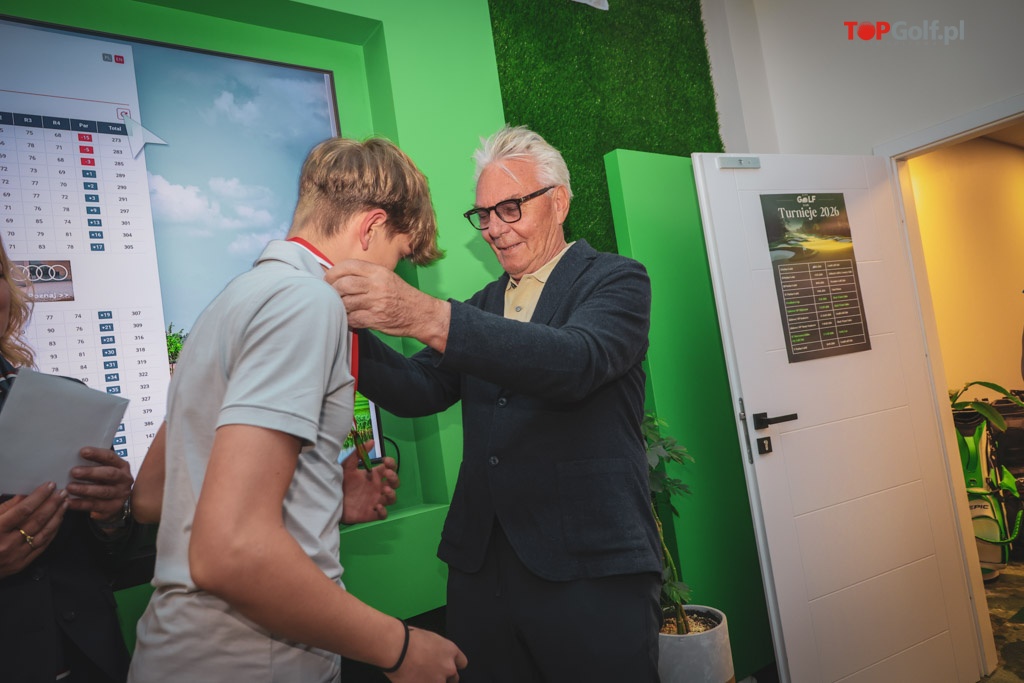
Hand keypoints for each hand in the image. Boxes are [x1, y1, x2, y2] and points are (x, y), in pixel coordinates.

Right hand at [0, 482, 66, 577]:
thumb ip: (6, 507)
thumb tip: (26, 495)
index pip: (23, 510)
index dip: (39, 496)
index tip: (50, 485)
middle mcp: (8, 544)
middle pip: (37, 520)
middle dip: (52, 504)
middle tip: (62, 492)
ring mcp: (16, 555)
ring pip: (43, 533)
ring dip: (57, 516)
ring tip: (64, 503)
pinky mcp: (22, 564)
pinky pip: (43, 545)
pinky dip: (53, 531)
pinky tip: (58, 520)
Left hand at [66, 448, 132, 522]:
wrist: (114, 500)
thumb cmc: (104, 480)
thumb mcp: (103, 469)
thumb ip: (93, 463)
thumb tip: (72, 457)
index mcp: (121, 466)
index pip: (110, 457)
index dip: (97, 454)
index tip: (82, 451)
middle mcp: (124, 479)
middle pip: (110, 474)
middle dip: (91, 473)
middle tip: (74, 472)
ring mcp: (120, 494)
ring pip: (104, 491)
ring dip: (85, 489)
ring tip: (70, 487)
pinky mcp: (113, 507)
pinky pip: (96, 506)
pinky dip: (81, 504)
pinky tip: (69, 502)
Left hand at [326, 259, 449, 350]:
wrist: (421, 314)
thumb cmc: (400, 295)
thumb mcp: (386, 277)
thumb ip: (364, 275)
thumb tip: (338, 276)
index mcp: (378, 271)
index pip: (348, 266)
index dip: (333, 272)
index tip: (328, 279)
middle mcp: (377, 285)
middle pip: (343, 284)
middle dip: (332, 290)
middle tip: (330, 295)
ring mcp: (376, 303)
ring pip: (345, 302)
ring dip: (339, 306)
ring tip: (341, 307)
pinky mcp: (375, 319)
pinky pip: (352, 318)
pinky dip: (347, 319)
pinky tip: (350, 318)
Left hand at [341, 447, 398, 524]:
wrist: (327, 500)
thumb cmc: (338, 482)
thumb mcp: (347, 466)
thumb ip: (358, 453)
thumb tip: (371, 440)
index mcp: (373, 475)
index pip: (389, 468)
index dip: (391, 464)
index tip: (385, 461)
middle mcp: (377, 488)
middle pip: (394, 483)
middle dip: (394, 478)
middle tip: (387, 474)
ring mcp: (375, 501)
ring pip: (392, 498)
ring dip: (392, 494)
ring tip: (384, 490)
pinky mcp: (371, 513)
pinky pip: (383, 515)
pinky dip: (384, 511)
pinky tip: (377, 507)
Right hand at [385, 626, 466, 682]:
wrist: (395, 648)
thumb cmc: (408, 638)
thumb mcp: (430, 638)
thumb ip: (438, 651)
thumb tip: (435, 657)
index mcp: (450, 651)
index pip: (462, 663)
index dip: (453, 664)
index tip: (446, 666)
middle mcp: (448, 667)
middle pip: (454, 678)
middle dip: (444, 677)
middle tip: (431, 673)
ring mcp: (437, 681)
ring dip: (432, 682)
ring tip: (418, 676)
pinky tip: (412, 679)